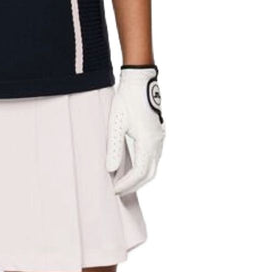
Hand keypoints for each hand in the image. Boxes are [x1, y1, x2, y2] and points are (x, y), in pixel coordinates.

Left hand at [106, 64, 164, 195]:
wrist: (140, 81)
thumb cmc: (127, 100)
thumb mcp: (116, 124)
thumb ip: (114, 148)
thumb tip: (111, 169)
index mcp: (148, 142)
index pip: (139, 173)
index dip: (127, 184)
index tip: (114, 190)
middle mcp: (157, 143)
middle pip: (149, 174)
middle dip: (135, 185)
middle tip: (119, 190)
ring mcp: (160, 138)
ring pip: (153, 166)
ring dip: (140, 177)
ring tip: (124, 181)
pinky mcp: (158, 133)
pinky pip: (154, 157)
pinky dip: (144, 167)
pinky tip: (132, 165)